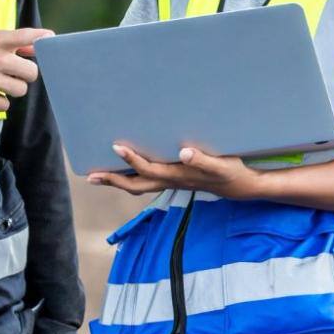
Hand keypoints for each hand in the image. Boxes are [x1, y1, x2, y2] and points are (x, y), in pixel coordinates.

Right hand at [0, 27, 53, 111]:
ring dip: (14, 89)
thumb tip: (39, 45)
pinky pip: (5, 105)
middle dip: (26, 75)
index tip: (50, 41)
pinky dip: (0, 102)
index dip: (42, 39)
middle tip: (15, 74)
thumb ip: (12, 42)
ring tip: (0, 83)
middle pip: (31, 72)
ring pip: (21, 90)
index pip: (25, 36)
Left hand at [89, 143, 264, 199]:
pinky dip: (132, 177)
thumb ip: (202, 159)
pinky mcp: (174, 180)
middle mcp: (170, 182)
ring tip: (99, 175)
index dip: (131, 160)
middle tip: (90, 177)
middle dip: (113, 181)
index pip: (148, 170)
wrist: (242, 187)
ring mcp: (171, 183)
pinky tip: (126, 169)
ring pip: (139, 186)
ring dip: (118, 181)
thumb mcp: (221, 165)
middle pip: (134, 186)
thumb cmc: (231, 172)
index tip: (116, 147)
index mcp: (178, 176)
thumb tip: (184, 154)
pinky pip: (147, 181)